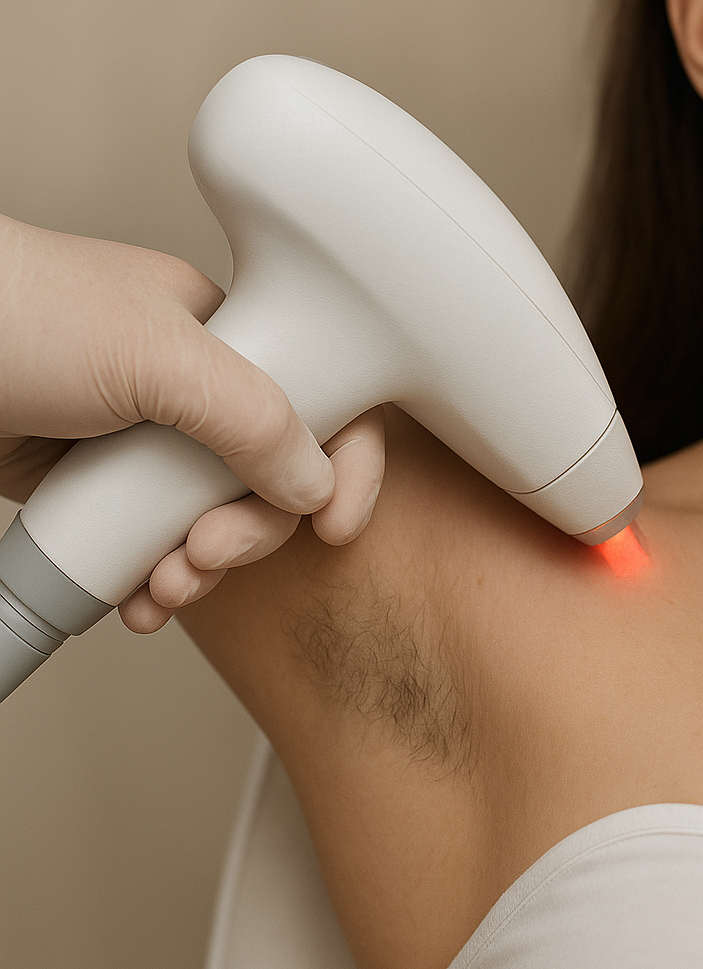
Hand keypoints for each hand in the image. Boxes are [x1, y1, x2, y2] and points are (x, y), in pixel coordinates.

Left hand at [0, 215, 384, 632]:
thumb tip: (314, 484)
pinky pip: (152, 544)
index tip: (338, 526)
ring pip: (213, 521)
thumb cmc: (14, 312)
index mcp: (227, 339)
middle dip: (249, 533)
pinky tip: (138, 598)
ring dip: (199, 571)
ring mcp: (148, 442)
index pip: (322, 400)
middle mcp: (196, 391)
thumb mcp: (154, 356)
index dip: (345, 465)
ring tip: (165, 586)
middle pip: (270, 480)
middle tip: (207, 554)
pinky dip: (151, 580)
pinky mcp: (101, 484)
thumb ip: (252, 417)